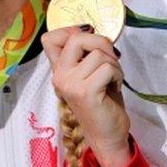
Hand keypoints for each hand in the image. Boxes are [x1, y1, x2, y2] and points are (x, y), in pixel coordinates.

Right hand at [42, 26, 131, 166]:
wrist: (107, 135)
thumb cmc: (102, 102)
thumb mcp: (89, 74)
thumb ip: (85, 55)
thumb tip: (92, 30)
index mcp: (58, 70)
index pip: (49, 38)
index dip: (71, 30)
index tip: (89, 38)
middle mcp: (59, 75)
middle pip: (77, 38)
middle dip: (101, 42)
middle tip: (111, 58)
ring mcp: (71, 84)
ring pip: (98, 54)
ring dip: (114, 64)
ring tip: (113, 78)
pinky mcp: (86, 92)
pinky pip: (107, 68)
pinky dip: (117, 75)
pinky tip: (115, 87)